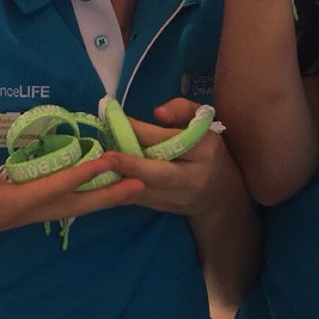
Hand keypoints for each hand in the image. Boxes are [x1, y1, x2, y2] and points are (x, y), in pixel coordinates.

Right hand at [0, 154, 144, 250]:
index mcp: (7, 204)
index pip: (51, 187)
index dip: (81, 174)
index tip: (109, 161)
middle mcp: (22, 211)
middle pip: (73, 203)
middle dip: (107, 193)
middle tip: (141, 183)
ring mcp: (22, 212)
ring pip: (70, 205)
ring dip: (101, 197)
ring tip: (131, 188)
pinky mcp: (18, 209)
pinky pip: (59, 202)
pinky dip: (81, 193)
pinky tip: (93, 188)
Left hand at [105, 99, 241, 219]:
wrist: (220, 191)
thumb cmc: (206, 147)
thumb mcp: (201, 122)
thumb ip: (182, 109)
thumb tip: (158, 112)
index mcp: (205, 149)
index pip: (169, 140)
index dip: (141, 131)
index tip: (116, 121)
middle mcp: (194, 177)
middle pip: (160, 173)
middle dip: (131, 165)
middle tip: (105, 156)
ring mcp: (181, 198)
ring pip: (147, 191)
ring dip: (120, 181)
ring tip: (98, 168)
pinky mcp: (167, 209)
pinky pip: (141, 201)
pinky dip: (121, 192)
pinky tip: (104, 182)